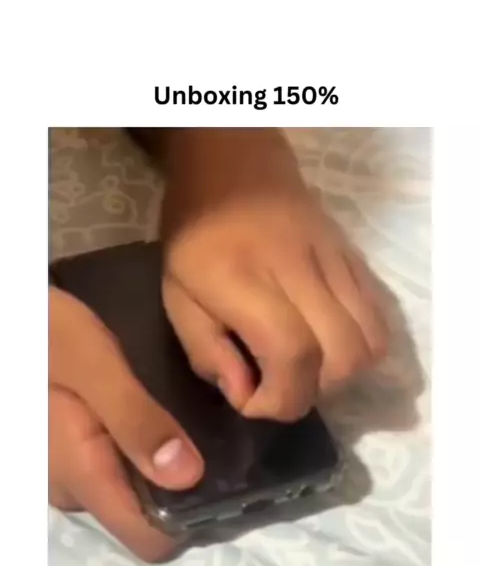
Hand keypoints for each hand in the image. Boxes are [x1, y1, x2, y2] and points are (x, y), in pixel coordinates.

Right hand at [49, 287, 203, 560]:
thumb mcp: (95, 367)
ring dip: (156, 464)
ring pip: (128, 489)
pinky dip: (135, 449)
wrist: (8, 318)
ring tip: (184, 420)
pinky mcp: (63, 452)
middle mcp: (71, 488)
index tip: (227, 482)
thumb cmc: (46, 334)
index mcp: (83, 474)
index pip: (150, 541)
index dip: (192, 522)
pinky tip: (150, 413)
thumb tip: (190, 477)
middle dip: (179, 486)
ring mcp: (64, 472)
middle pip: (144, 515)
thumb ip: (137, 421)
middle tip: (211, 438)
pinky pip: (111, 466)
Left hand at [160, 129, 387, 421]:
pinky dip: (360, 347)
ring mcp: (336, 262)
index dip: (280, 398)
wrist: (233, 162)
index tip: (253, 403)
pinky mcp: (355, 258)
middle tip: (279, 384)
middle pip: (344, 356)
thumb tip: (248, 396)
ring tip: (306, 367)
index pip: (293, 353)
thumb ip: (207, 352)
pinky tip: (328, 344)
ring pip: (372, 341)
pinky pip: (379, 317)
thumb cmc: (195, 233)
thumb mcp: (175, 296)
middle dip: (313, 392)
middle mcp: (299, 270)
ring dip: (342, 374)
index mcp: (243, 279)